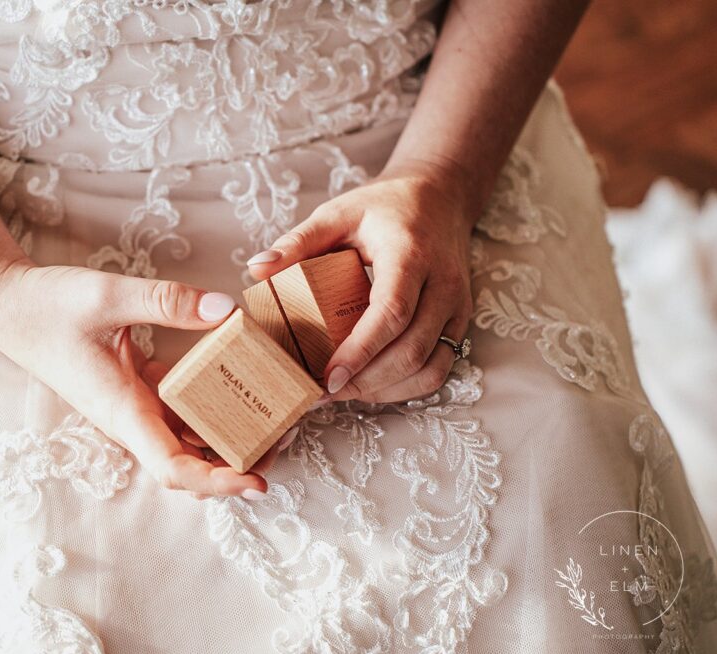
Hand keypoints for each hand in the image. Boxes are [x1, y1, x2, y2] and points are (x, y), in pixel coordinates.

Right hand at [0, 261, 274, 498]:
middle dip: (237, 461)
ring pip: (187, 438)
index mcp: (123, 410)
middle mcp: (130, 419)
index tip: (256, 482)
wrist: (8, 306)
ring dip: (227, 435)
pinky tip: (239, 380)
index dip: (217, 482)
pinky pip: (179, 409)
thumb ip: (167, 302)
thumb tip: (226, 312)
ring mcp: (133, 407)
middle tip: (285, 435)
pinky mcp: (134, 389)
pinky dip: (209, 404)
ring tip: (273, 412)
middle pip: (190, 462)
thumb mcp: (108, 295)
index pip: (173, 469)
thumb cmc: (48, 306)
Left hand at [247, 164, 474, 402]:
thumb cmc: (385, 207)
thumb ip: (298, 241)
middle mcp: (442, 284)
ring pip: (430, 367)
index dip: (361, 350)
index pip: (392, 312)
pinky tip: (372, 386)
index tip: (327, 376)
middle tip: (323, 392)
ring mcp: (456, 306)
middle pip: (411, 349)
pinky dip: (405, 387)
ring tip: (344, 392)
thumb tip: (257, 269)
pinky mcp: (459, 322)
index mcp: (410, 254)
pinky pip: (439, 368)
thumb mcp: (338, 213)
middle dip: (366, 380)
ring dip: (386, 390)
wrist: (440, 197)